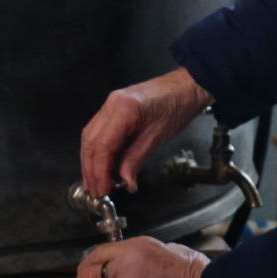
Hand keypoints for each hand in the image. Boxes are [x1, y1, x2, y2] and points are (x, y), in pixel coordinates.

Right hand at [81, 67, 212, 195]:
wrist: (186, 87)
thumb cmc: (178, 105)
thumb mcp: (157, 137)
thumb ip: (136, 160)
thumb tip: (125, 181)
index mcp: (124, 109)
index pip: (103, 146)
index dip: (99, 171)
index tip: (102, 188)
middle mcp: (112, 104)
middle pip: (91, 142)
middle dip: (90, 169)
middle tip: (95, 190)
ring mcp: (111, 104)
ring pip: (90, 136)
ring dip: (90, 161)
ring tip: (94, 182)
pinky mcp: (114, 107)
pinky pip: (98, 130)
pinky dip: (97, 150)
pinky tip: (100, 164)